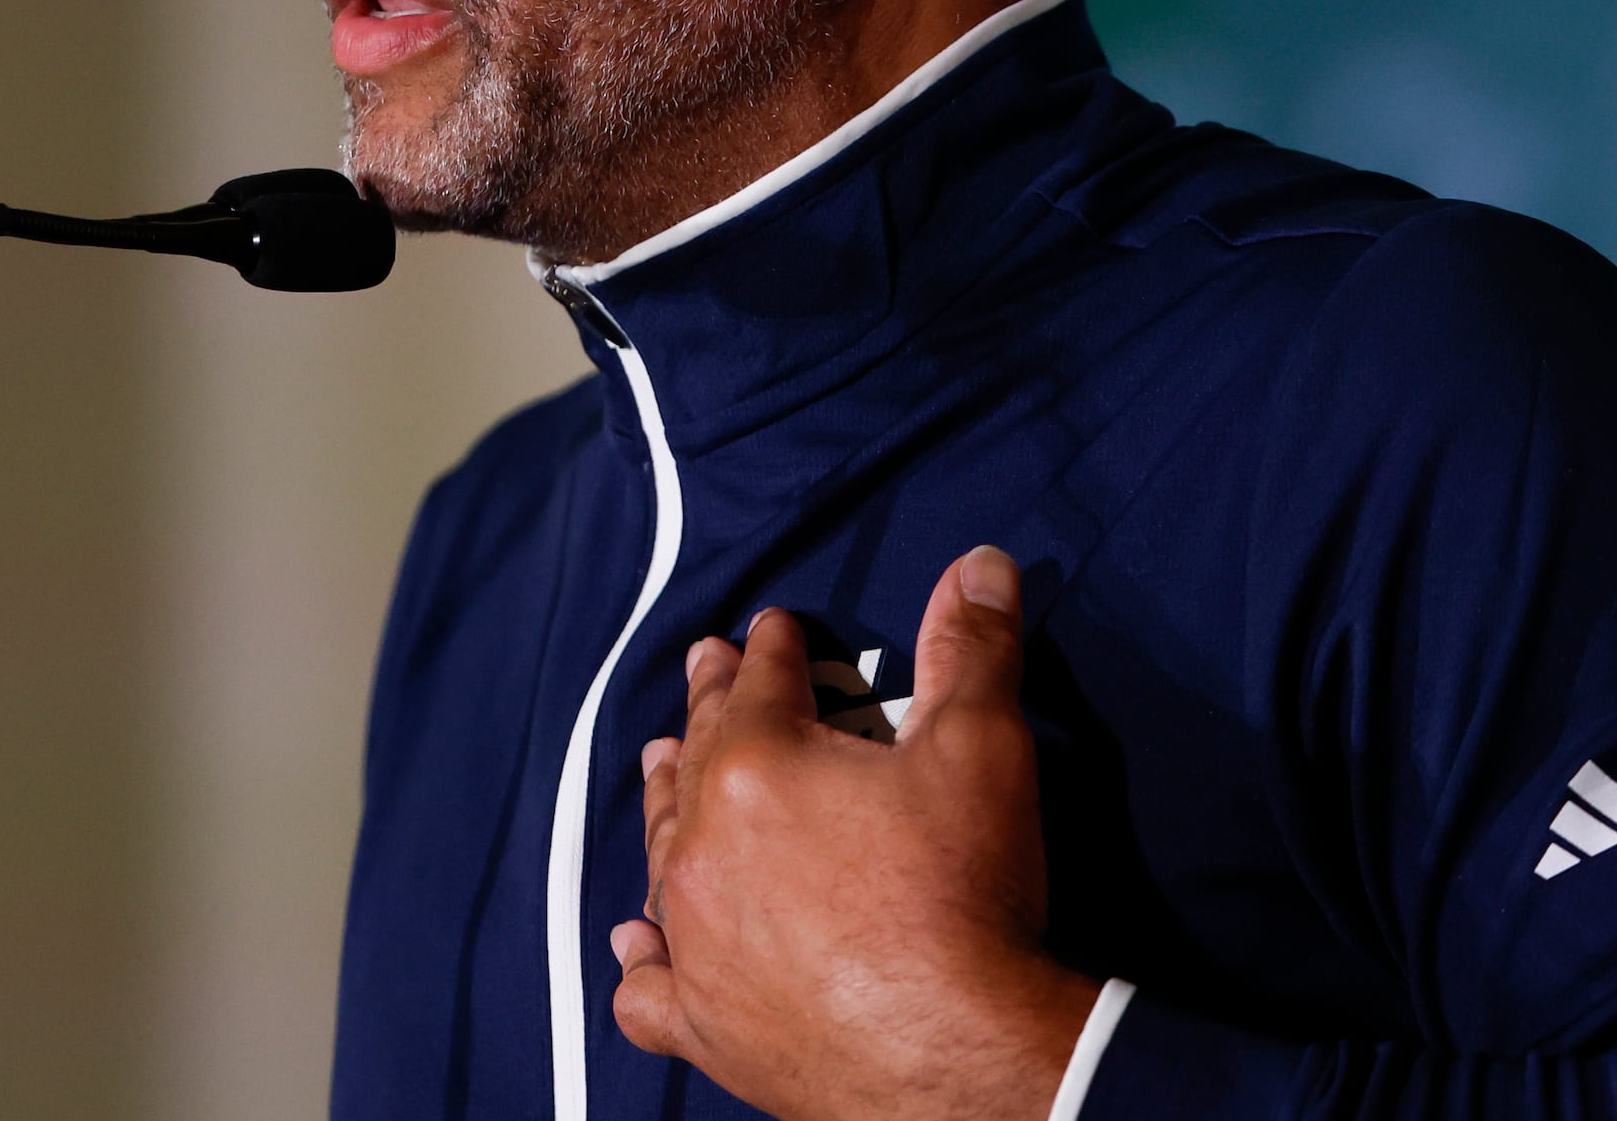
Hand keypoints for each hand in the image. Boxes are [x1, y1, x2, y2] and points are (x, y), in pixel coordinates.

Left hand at [611, 546, 1100, 1120]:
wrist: (956, 1052)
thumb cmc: (964, 897)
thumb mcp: (982, 748)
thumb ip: (973, 648)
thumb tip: (979, 563)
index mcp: (759, 767)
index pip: (761, 683)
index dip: (772, 649)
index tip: (773, 629)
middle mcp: (704, 847)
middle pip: (699, 755)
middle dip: (708, 706)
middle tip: (706, 669)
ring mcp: (694, 939)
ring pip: (661, 854)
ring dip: (667, 803)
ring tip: (666, 767)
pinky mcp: (703, 1022)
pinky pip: (648, 985)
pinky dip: (641, 957)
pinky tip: (634, 941)